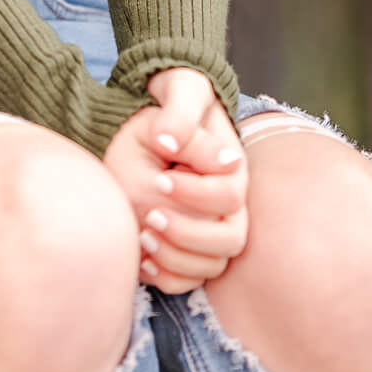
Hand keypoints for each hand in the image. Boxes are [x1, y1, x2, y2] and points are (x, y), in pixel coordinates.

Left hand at [101, 67, 248, 294]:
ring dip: (176, 257)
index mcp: (230, 167)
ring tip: (142, 234)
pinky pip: (189, 279)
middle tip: (150, 216)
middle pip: (230, 240)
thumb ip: (179, 114)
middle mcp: (229, 203)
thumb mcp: (179, 91)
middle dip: (188, 232)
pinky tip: (141, 255)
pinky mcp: (191, 247)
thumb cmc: (174, 101)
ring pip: (211, 265)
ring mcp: (212, 227)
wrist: (160, 118)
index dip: (195, 192)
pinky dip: (167, 275)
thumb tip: (170, 141)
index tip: (160, 178)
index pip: (229, 195)